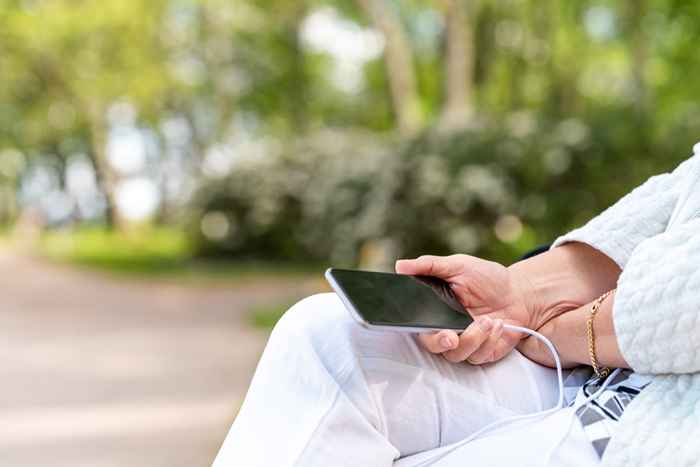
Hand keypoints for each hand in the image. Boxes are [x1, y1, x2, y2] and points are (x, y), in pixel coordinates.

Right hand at [395, 254, 535, 364]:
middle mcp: (445, 329)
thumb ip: (429, 265)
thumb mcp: (458, 265)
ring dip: (473, 338)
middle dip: (440, 343)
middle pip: (432, 346)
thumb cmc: (487, 278)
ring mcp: (464, 343)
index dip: (414, 328)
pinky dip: (490, 341)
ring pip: (457, 354)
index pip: (415, 323)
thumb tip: (399, 265)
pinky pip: (479, 356)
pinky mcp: (482, 352)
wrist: (520, 292)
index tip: (425, 326)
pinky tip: (499, 325)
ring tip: (489, 320)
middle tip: (451, 337)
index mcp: (434, 310)